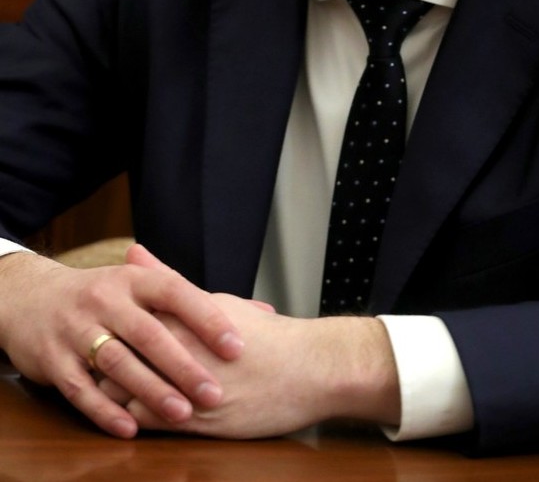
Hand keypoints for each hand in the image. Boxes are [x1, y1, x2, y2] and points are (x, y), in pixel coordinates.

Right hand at [0, 244, 242, 438]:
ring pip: (118, 362)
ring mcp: (78, 329)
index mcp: (135, 279)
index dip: (206, 318)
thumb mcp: (146, 287)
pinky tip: (132, 428)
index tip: (237, 345)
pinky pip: (82, 388)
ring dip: (150, 390)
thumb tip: (264, 312)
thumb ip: (198, 301)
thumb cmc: (107, 297)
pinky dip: (106, 411)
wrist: (34, 299)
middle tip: (216, 392)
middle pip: (149, 333)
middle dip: (183, 364)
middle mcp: (106, 299)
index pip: (176, 293)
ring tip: (182, 413)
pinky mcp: (54, 360)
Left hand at [113, 293, 400, 438]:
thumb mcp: (215, 300)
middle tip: (94, 356)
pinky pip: (147, 423)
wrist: (307, 371)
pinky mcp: (194, 423)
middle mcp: (177, 351)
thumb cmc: (265, 334)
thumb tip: (134, 252)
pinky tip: (132, 414)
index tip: (95, 324)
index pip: (119, 322)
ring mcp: (184, 389)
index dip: (101, 325)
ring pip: (125, 394)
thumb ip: (167, 279)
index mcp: (179, 317)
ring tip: (109, 386)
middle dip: (99, 360)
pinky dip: (133, 419)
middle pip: (114, 357)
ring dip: (114, 392)